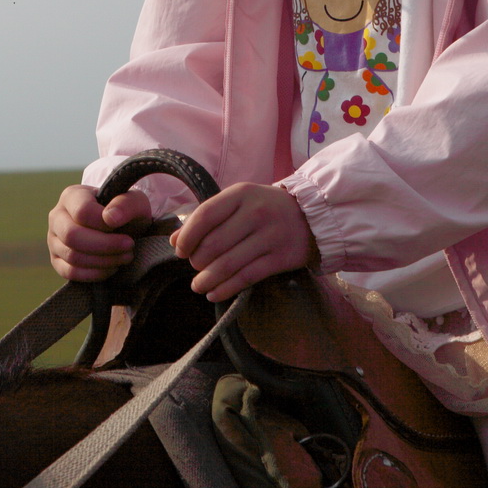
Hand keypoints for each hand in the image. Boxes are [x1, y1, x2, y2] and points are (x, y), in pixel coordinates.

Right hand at [47, 184, 153, 281]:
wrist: (122, 229)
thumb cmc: (126, 213)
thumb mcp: (135, 202)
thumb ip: (126, 204)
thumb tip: (110, 218)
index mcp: (72, 196)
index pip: (82, 212)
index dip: (104, 225)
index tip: (126, 231)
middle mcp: (57, 216)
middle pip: (72, 235)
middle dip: (105, 246)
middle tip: (128, 247)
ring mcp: (53, 239)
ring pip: (72, 256)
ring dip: (104, 261)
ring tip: (125, 256)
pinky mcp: (57, 260)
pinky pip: (70, 272)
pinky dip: (95, 274)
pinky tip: (112, 268)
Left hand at [169, 183, 316, 301]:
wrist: (312, 215)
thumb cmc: (266, 207)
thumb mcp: (239, 202)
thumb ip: (208, 217)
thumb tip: (175, 240)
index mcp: (241, 194)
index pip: (205, 215)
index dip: (187, 236)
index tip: (180, 250)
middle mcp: (255, 213)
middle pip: (214, 243)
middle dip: (197, 260)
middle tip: (194, 267)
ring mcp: (270, 237)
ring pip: (228, 264)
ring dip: (207, 279)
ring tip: (198, 286)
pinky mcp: (280, 258)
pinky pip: (246, 278)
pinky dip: (226, 289)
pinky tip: (215, 294)